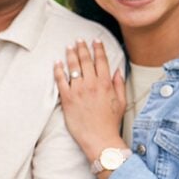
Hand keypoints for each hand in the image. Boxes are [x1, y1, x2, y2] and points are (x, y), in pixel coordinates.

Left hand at [54, 39, 126, 157]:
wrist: (99, 139)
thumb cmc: (111, 123)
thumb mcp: (121, 102)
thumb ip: (119, 85)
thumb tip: (118, 70)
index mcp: (106, 84)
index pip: (101, 61)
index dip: (98, 48)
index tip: (95, 40)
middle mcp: (92, 84)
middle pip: (85, 61)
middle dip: (82, 48)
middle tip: (79, 40)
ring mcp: (78, 90)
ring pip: (73, 67)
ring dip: (70, 55)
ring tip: (69, 47)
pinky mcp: (67, 98)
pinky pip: (60, 80)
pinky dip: (58, 70)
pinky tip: (57, 63)